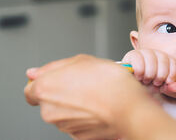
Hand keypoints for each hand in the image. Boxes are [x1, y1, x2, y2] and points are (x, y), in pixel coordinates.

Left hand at [24, 54, 153, 139]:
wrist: (129, 107)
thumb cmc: (109, 82)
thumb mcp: (82, 60)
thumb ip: (54, 66)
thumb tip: (34, 73)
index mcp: (44, 89)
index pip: (30, 89)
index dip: (45, 83)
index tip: (58, 80)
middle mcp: (48, 110)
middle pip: (49, 101)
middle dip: (63, 94)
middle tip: (85, 83)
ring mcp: (63, 126)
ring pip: (64, 113)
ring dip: (76, 105)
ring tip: (97, 94)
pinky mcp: (78, 136)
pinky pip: (78, 124)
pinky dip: (86, 117)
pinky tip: (100, 107)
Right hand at [121, 49, 175, 93]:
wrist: (129, 85)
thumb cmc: (145, 84)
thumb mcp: (158, 87)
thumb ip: (168, 86)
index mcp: (164, 59)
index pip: (173, 62)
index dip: (171, 74)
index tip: (167, 82)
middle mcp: (155, 53)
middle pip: (163, 60)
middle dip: (160, 76)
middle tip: (154, 82)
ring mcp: (144, 52)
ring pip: (151, 60)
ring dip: (149, 74)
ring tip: (145, 80)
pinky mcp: (132, 54)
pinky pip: (138, 60)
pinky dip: (140, 71)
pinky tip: (138, 77)